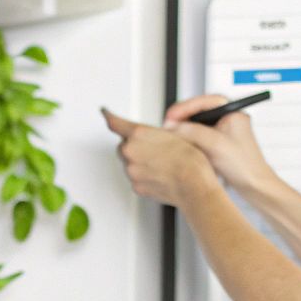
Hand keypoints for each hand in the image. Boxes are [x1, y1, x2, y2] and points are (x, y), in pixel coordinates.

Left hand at [101, 108, 220, 208]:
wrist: (194, 187)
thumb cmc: (190, 162)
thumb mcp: (176, 134)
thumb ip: (156, 133)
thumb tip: (152, 135)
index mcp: (139, 135)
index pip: (116, 123)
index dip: (109, 116)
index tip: (106, 113)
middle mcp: (131, 152)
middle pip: (124, 145)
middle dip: (134, 145)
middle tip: (154, 149)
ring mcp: (132, 171)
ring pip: (129, 163)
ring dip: (140, 161)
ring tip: (162, 164)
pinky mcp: (136, 186)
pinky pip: (136, 178)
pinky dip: (144, 175)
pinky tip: (160, 175)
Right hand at [161, 94, 280, 194]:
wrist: (255, 186)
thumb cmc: (245, 166)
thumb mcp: (216, 145)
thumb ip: (193, 131)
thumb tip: (173, 125)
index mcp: (232, 112)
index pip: (203, 102)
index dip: (184, 108)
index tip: (170, 117)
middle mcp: (228, 119)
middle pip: (197, 113)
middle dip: (182, 121)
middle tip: (168, 128)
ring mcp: (223, 132)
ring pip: (196, 126)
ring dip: (185, 132)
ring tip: (174, 138)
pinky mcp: (219, 144)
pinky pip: (199, 138)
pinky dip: (190, 142)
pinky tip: (184, 148)